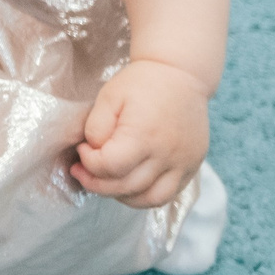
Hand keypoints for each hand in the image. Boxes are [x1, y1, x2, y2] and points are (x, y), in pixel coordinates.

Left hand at [72, 60, 209, 207]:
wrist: (181, 75)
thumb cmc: (141, 83)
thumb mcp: (109, 97)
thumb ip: (96, 128)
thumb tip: (93, 152)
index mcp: (144, 135)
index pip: (110, 167)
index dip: (89, 163)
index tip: (83, 148)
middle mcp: (167, 155)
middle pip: (126, 187)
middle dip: (96, 183)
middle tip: (82, 171)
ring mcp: (183, 164)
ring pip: (149, 199)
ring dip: (121, 196)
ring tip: (105, 181)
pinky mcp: (192, 167)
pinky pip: (167, 195)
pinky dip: (145, 196)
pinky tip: (129, 184)